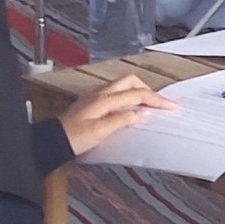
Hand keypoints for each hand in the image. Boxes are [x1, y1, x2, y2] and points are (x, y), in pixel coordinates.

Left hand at [59, 74, 176, 155]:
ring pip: (123, 85)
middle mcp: (101, 92)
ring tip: (148, 105)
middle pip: (131, 81)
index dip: (157, 100)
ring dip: (138, 91)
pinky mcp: (91, 101)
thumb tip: (142, 112)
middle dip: (148, 90)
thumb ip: (122, 120)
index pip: (137, 94)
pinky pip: (116, 92)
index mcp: (105, 99)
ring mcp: (95, 95)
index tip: (172, 107)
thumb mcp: (100, 132)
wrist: (52, 141)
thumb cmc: (74, 139)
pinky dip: (128, 96)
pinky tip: (129, 107)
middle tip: (160, 104)